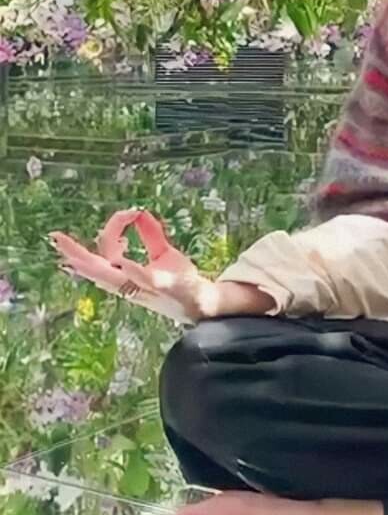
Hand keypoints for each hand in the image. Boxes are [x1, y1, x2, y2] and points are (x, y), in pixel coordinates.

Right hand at [49, 209, 217, 324]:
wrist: (203, 302)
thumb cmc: (179, 280)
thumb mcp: (163, 254)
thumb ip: (151, 235)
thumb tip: (141, 212)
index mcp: (126, 275)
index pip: (107, 250)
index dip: (114, 228)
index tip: (130, 212)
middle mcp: (129, 283)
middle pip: (96, 269)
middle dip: (75, 255)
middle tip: (57, 239)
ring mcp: (144, 288)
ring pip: (113, 278)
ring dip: (94, 267)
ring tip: (74, 258)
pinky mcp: (163, 288)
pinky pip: (144, 281)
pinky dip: (133, 271)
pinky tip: (124, 263)